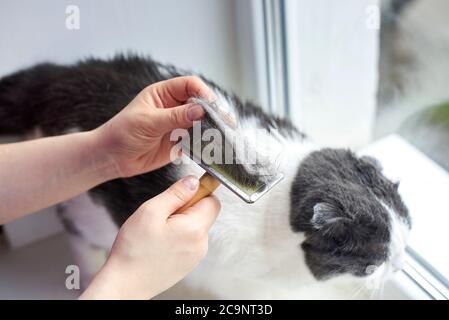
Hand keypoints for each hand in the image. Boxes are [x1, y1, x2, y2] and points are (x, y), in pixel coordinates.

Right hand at [80, 176, 220, 299]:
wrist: (126, 284)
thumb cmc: (134, 250)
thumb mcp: (151, 211)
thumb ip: (176, 193)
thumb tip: (193, 181)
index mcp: (195, 228)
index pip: (212, 200)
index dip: (197, 192)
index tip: (180, 196)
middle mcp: (201, 243)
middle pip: (205, 213)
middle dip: (187, 208)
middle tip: (163, 216)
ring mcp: (196, 255)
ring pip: (196, 226)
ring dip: (181, 223)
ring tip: (158, 231)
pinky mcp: (189, 263)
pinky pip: (190, 240)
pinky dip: (178, 236)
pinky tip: (160, 242)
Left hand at [94, 76, 215, 177]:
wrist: (112, 158)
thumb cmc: (122, 133)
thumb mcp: (148, 122)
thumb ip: (175, 116)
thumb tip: (201, 110)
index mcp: (163, 94)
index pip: (190, 85)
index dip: (203, 92)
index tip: (212, 105)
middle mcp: (173, 107)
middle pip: (200, 104)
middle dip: (213, 112)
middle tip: (225, 122)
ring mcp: (177, 125)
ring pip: (201, 123)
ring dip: (211, 129)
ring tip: (223, 136)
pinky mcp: (179, 142)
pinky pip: (196, 140)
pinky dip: (204, 144)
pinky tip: (211, 147)